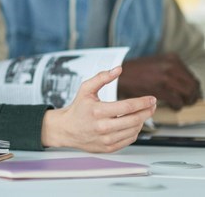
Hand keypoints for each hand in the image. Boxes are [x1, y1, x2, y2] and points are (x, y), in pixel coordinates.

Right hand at [41, 67, 156, 152]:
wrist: (66, 129)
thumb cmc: (77, 109)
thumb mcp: (85, 89)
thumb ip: (101, 77)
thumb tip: (118, 69)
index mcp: (98, 111)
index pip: (128, 106)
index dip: (143, 102)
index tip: (151, 99)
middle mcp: (103, 127)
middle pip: (135, 120)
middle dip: (147, 111)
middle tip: (152, 106)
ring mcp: (106, 139)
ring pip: (134, 130)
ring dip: (141, 121)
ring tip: (140, 114)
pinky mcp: (109, 148)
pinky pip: (129, 140)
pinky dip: (134, 131)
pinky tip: (132, 124)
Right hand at [118, 53, 201, 108]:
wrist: (121, 76)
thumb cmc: (138, 72)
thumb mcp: (157, 63)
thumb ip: (172, 69)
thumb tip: (186, 81)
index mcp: (172, 59)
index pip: (192, 77)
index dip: (193, 88)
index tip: (191, 93)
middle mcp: (171, 65)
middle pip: (193, 85)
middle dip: (192, 95)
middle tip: (188, 101)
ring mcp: (166, 76)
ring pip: (188, 93)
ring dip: (186, 101)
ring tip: (181, 104)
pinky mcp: (160, 88)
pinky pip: (177, 100)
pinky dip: (177, 105)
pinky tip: (173, 106)